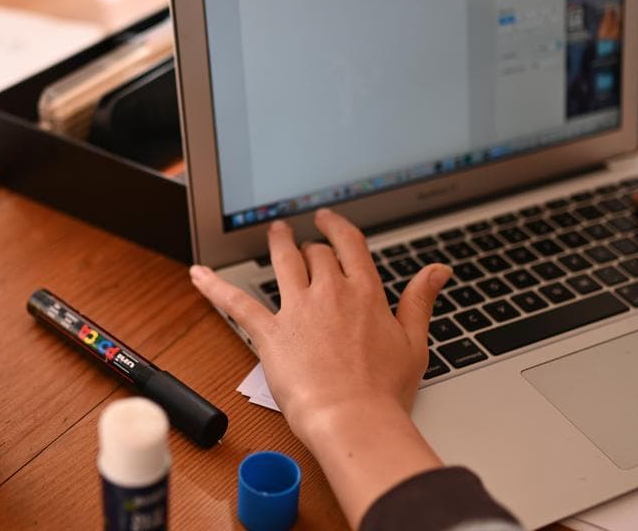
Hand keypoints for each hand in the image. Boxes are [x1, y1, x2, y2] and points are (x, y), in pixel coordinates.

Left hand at [189, 208, 450, 525]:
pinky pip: (236, 302)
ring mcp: (298, 309)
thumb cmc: (384, 391)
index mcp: (366, 293)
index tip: (328, 220)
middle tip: (303, 243)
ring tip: (273, 232)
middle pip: (316, 254)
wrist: (352, 417)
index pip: (349, 245)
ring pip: (283, 262)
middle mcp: (330, 293)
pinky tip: (198, 273)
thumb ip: (421, 300)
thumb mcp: (415, 342)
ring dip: (277, 243)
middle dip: (309, 246)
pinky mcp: (270, 332)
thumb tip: (439, 270)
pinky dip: (214, 286)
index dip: (336, 227)